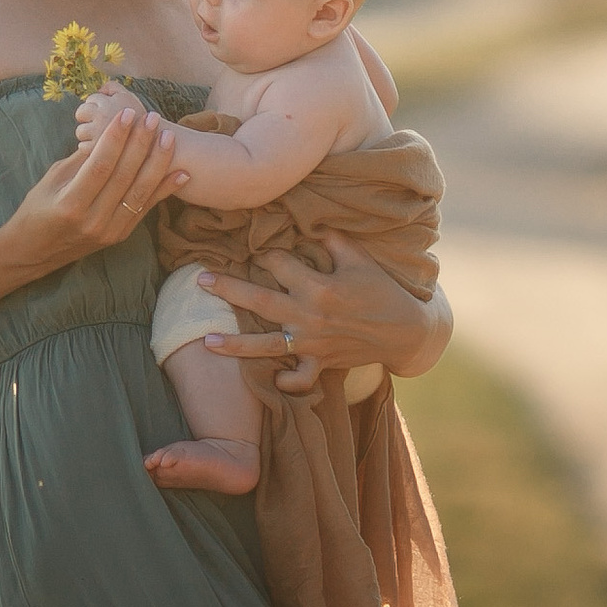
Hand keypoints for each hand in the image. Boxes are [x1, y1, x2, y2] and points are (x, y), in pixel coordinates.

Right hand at [2, 104, 187, 275]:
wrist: (34, 252)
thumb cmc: (37, 209)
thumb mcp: (51, 181)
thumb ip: (81, 160)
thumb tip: (108, 133)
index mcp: (70, 204)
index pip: (100, 166)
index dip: (116, 138)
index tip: (128, 114)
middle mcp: (92, 220)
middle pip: (124, 176)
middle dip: (141, 144)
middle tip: (153, 118)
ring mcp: (109, 231)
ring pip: (139, 192)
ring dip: (157, 163)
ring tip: (168, 137)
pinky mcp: (120, 236)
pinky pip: (145, 209)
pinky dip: (164, 190)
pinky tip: (181, 173)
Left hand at [74, 85, 143, 146]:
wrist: (153, 146)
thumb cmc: (141, 120)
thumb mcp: (130, 97)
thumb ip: (113, 88)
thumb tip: (99, 89)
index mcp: (109, 102)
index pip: (90, 99)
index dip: (97, 105)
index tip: (105, 113)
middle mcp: (102, 116)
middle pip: (81, 113)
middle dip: (87, 117)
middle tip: (99, 124)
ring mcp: (98, 134)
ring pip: (80, 131)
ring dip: (87, 133)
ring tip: (103, 136)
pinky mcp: (96, 151)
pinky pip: (82, 146)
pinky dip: (89, 147)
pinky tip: (103, 148)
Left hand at [200, 235, 443, 394]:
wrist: (405, 330)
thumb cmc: (382, 289)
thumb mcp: (359, 259)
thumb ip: (331, 240)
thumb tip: (307, 224)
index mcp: (319, 286)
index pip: (279, 264)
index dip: (265, 253)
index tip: (256, 248)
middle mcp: (310, 316)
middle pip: (260, 300)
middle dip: (228, 289)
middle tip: (201, 279)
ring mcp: (313, 343)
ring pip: (267, 345)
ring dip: (236, 344)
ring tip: (207, 341)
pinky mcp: (321, 364)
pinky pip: (298, 379)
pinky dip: (285, 382)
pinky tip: (269, 379)